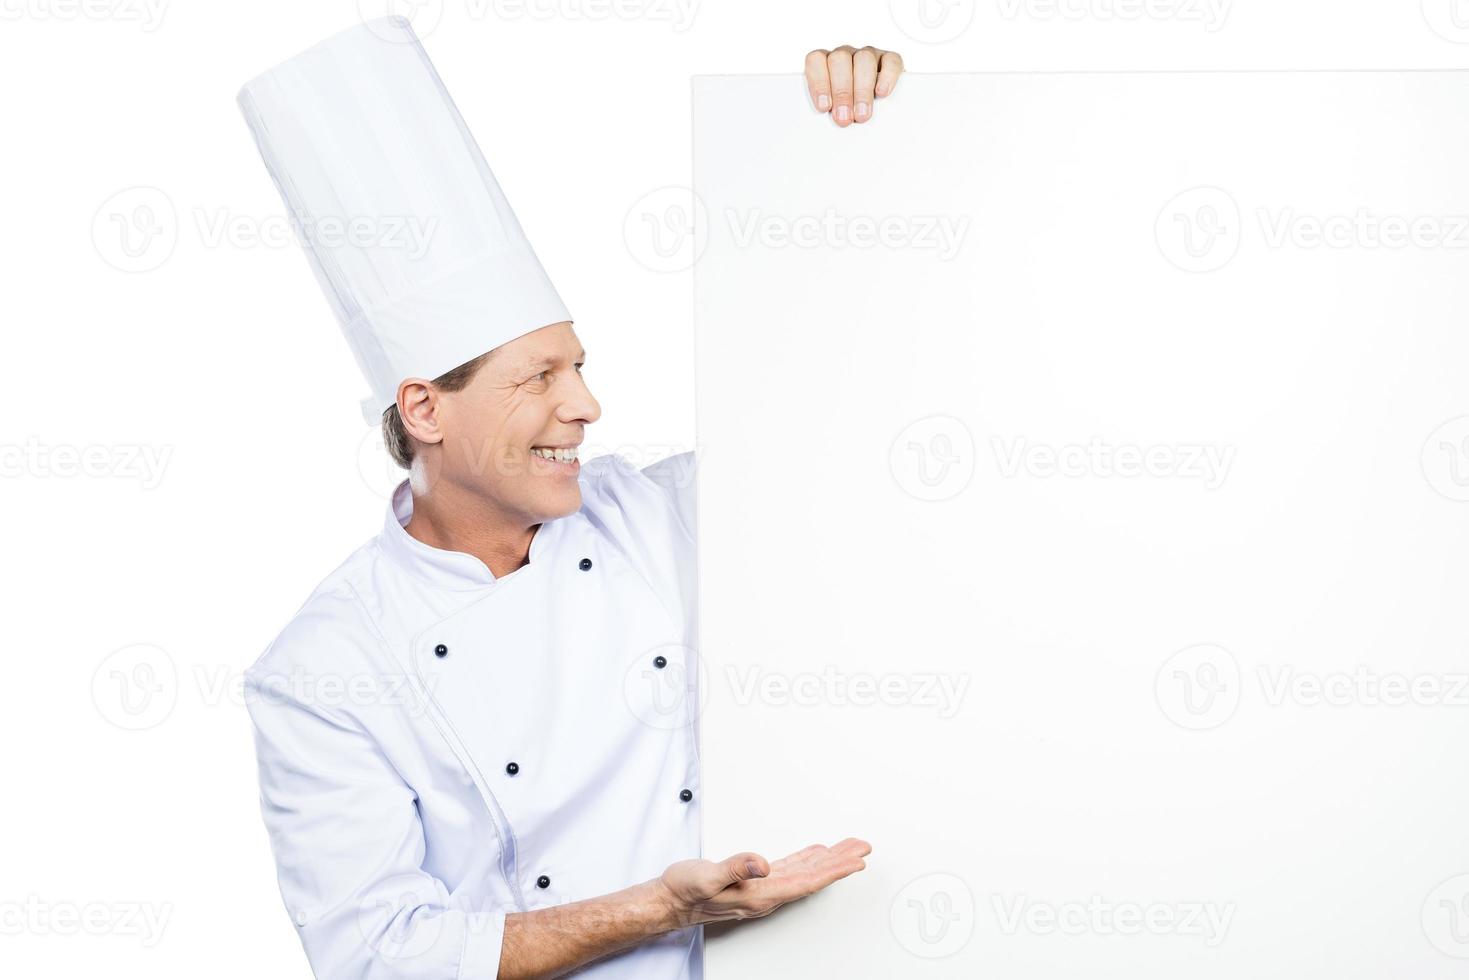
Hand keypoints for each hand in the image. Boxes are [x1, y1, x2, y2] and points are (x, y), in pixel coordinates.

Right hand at [654, 838, 872, 926]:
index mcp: (760, 894)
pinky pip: (790, 870)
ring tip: (849, 849)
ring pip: (805, 873)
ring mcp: (762, 888)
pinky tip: (816, 854)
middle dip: (841, 862)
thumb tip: (762, 863)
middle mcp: (766, 893)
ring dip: (829, 860)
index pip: (807, 882)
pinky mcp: (754, 881)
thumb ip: (736, 867)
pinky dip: (807, 860)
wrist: (670, 900)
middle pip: (813, 877)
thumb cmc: (685, 890)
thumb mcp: (707, 875)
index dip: (835, 871)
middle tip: (863, 848)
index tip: (856, 861)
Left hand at [804, 46, 904, 126]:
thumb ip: (827, 109)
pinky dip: (887, 76)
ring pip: (864, 59)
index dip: (818, 82)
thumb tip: (831, 119)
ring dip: (862, 89)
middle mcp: (845, 55)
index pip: (816, 60)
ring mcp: (868, 55)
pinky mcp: (890, 60)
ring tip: (862, 114)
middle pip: (840, 60)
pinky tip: (882, 93)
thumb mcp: (832, 110)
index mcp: (825, 62)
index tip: (824, 107)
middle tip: (844, 118)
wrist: (876, 116)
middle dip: (841, 92)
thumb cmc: (846, 112)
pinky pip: (891, 60)